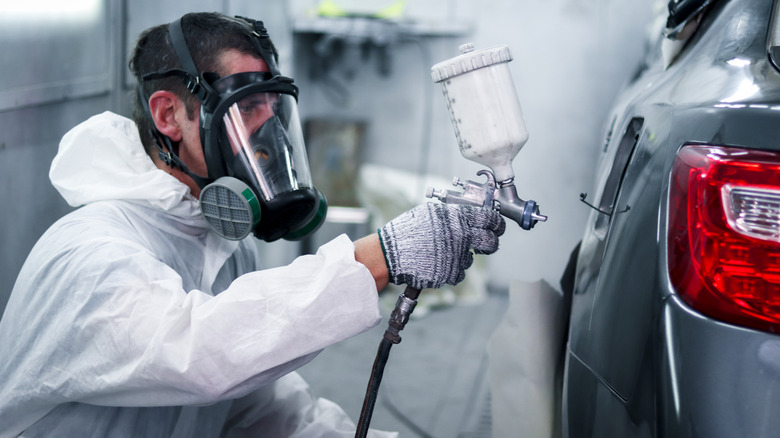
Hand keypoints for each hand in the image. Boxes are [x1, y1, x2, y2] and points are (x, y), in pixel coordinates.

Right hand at [378, 203, 504, 289]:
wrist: (390, 253)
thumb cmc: (407, 231)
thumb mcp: (431, 213)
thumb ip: (453, 215)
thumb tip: (472, 217)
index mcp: (456, 217)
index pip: (489, 218)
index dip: (497, 223)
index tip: (497, 226)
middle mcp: (460, 236)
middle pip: (490, 242)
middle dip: (490, 243)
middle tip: (485, 244)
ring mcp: (457, 256)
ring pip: (471, 259)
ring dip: (461, 256)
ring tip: (440, 252)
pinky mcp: (450, 273)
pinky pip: (458, 272)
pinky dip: (450, 269)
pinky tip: (435, 262)